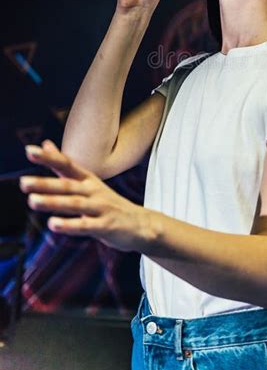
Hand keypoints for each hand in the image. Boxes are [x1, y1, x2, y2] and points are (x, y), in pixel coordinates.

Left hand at [20, 140, 147, 251]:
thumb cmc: (108, 203)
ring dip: (53, 203)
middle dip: (45, 184)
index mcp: (88, 179)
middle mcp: (94, 190)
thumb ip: (64, 166)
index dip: (49, 158)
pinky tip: (53, 225)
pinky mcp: (106, 226)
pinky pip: (86, 225)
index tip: (29, 151)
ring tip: (33, 201)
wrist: (140, 224)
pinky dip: (69, 225)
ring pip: (75, 204)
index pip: (66, 165)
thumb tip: (45, 143)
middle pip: (67, 185)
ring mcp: (101, 208)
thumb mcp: (88, 182)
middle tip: (23, 183)